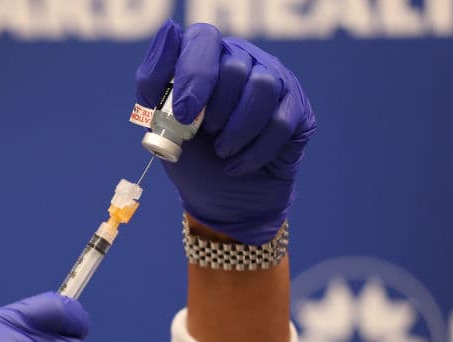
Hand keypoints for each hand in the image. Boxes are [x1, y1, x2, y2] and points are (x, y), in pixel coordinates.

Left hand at [135, 20, 316, 244]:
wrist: (221, 200)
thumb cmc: (190, 155)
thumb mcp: (160, 122)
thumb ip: (155, 81)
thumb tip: (169, 30)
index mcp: (206, 57)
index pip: (203, 39)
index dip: (193, 74)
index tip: (185, 112)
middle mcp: (242, 60)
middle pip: (234, 66)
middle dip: (215, 109)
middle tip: (205, 133)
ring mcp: (274, 81)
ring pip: (262, 87)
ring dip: (236, 130)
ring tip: (222, 151)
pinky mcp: (297, 110)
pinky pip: (281, 121)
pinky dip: (254, 152)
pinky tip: (237, 165)